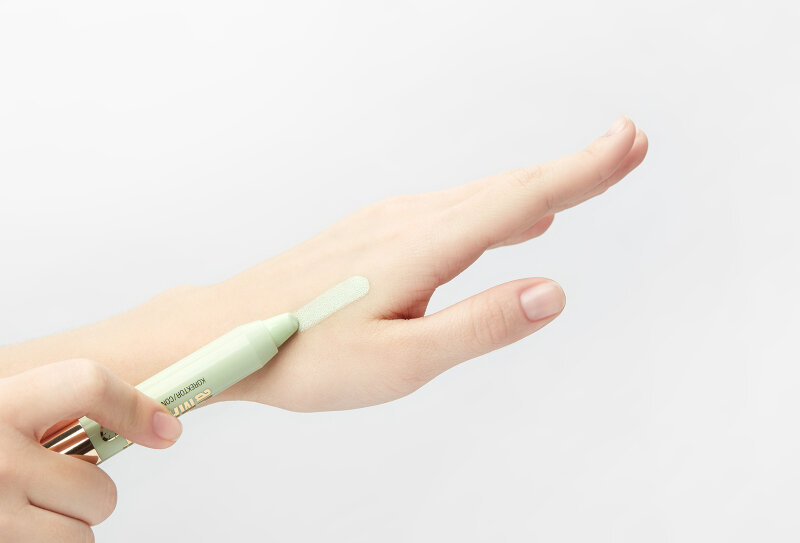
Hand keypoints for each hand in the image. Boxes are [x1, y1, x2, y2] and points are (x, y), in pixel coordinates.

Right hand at [0, 359, 182, 542]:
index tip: (165, 429)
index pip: (86, 384)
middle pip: (98, 488)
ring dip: (65, 527)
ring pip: (81, 534)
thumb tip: (146, 423)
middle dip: (87, 491)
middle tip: (52, 484)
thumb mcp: (2, 409)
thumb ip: (48, 411)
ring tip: (23, 510)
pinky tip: (16, 526)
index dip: (135, 405)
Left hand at [213, 115, 647, 410]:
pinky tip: (500, 216)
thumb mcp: (402, 362)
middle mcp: (409, 221)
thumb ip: (479, 325)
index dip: (582, 170)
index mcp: (425, 248)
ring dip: (534, 185)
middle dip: (571, 168)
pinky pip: (447, 210)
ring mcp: (387, 222)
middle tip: (624, 147)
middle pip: (507, 186)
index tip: (628, 143)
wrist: (226, 334)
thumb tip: (551, 291)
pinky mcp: (372, 233)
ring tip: (576, 178)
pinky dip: (490, 205)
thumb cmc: (305, 354)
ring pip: (477, 197)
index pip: (522, 199)